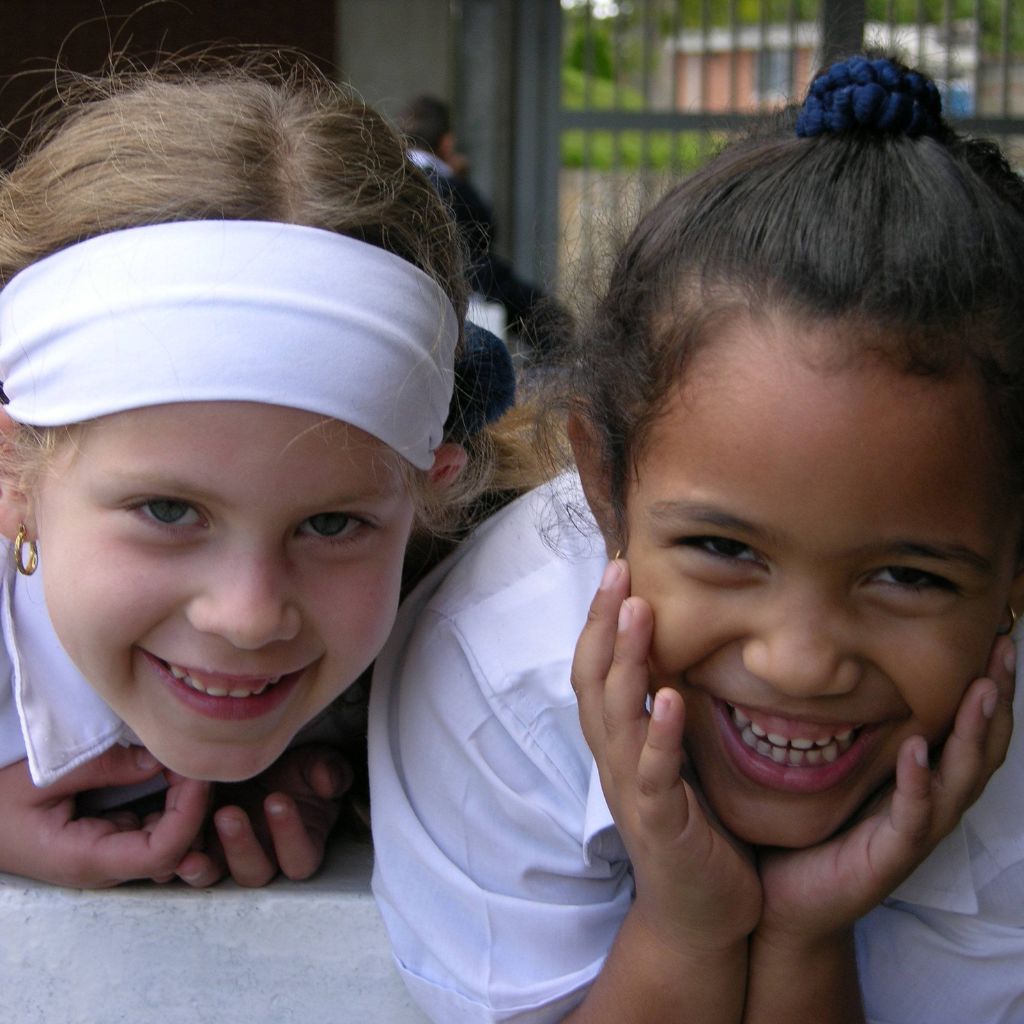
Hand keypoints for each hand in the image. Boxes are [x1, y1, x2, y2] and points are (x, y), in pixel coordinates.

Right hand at [0, 748, 208, 887]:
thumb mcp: (42, 778)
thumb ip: (102, 767)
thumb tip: (159, 759)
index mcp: (87, 859)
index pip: (161, 852)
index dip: (188, 814)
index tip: (194, 773)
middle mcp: (107, 866)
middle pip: (178, 850)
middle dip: (197, 807)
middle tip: (196, 760)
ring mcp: (114, 856)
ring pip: (175, 844)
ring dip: (191, 807)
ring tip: (187, 765)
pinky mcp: (115, 840)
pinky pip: (159, 830)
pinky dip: (176, 804)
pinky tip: (176, 774)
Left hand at [175, 743, 352, 887]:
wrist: (256, 756)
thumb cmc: (292, 763)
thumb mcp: (316, 761)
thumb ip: (328, 771)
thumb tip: (329, 783)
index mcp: (301, 844)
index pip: (301, 858)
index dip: (290, 835)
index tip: (277, 799)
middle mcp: (265, 859)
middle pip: (255, 874)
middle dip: (241, 847)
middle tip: (228, 814)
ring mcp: (227, 858)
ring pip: (216, 876)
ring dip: (204, 866)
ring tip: (190, 850)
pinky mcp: (196, 849)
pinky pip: (183, 866)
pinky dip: (172, 863)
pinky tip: (167, 851)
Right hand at [572, 559, 761, 953]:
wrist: (699, 917)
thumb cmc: (693, 832)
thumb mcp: (672, 762)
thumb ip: (663, 714)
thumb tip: (674, 655)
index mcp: (618, 744)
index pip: (595, 670)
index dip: (600, 620)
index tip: (617, 568)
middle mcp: (615, 761)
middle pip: (592, 682)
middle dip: (603, 624)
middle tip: (618, 570)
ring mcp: (633, 792)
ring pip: (615, 717)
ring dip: (625, 662)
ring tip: (638, 612)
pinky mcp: (661, 824)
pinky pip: (654, 774)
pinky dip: (658, 735)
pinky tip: (670, 699)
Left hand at [756, 634, 1015, 948]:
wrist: (789, 901)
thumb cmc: (813, 831)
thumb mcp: (838, 769)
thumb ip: (849, 726)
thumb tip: (834, 665)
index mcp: (922, 779)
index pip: (967, 727)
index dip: (987, 686)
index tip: (995, 635)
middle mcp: (930, 803)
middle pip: (981, 747)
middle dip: (997, 698)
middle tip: (1005, 648)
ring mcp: (915, 831)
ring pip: (960, 778)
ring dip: (974, 732)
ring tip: (983, 688)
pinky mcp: (890, 856)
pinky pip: (913, 816)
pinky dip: (918, 782)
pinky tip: (918, 749)